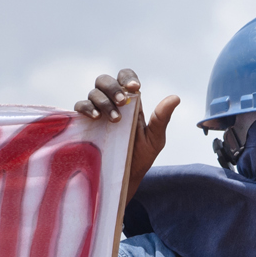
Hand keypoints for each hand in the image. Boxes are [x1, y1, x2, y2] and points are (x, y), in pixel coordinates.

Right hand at [74, 70, 179, 200]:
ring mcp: (97, 112)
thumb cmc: (141, 157)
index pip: (125, 79)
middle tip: (123, 101)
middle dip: (114, 87)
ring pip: (94, 92)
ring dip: (104, 101)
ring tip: (115, 119)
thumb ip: (161, 118)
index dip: (128, 78)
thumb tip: (175, 97)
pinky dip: (87, 108)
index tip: (135, 89)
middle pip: (106, 81)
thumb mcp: (154, 139)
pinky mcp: (85, 123)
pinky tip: (96, 117)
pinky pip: (80, 107)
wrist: (124, 178)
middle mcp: (112, 103)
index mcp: (130, 103)